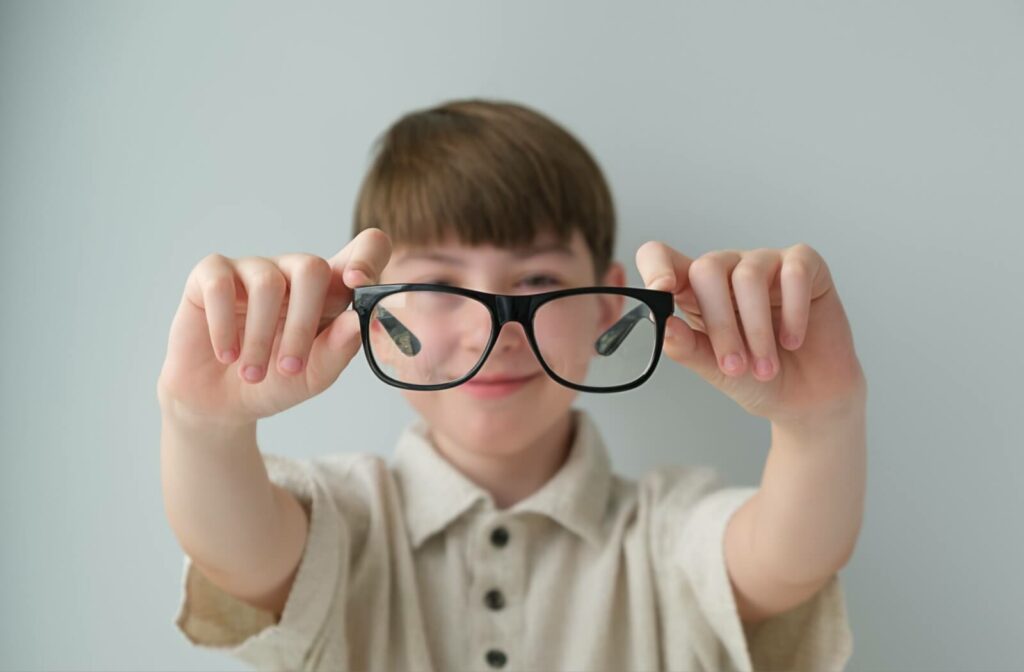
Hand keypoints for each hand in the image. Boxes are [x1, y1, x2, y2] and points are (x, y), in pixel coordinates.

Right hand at [156, 228, 391, 425]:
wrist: (220, 402)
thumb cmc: (274, 382)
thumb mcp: (313, 376)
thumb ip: (338, 350)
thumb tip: (356, 322)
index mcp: (330, 292)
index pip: (366, 248)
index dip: (368, 257)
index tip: (358, 284)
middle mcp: (293, 272)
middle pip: (311, 267)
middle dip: (302, 324)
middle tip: (290, 368)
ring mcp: (253, 269)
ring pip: (267, 284)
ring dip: (260, 337)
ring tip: (252, 374)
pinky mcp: (211, 273)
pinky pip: (220, 286)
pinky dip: (224, 326)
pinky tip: (227, 354)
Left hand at [635, 242, 865, 423]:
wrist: (807, 400)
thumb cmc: (756, 379)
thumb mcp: (716, 370)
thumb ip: (688, 348)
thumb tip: (663, 326)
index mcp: (694, 291)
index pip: (661, 257)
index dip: (656, 266)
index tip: (661, 292)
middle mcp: (727, 270)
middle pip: (707, 268)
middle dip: (719, 323)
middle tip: (734, 366)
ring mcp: (765, 263)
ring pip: (748, 276)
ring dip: (756, 330)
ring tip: (764, 368)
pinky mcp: (805, 265)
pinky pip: (794, 273)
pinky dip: (793, 312)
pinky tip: (793, 340)